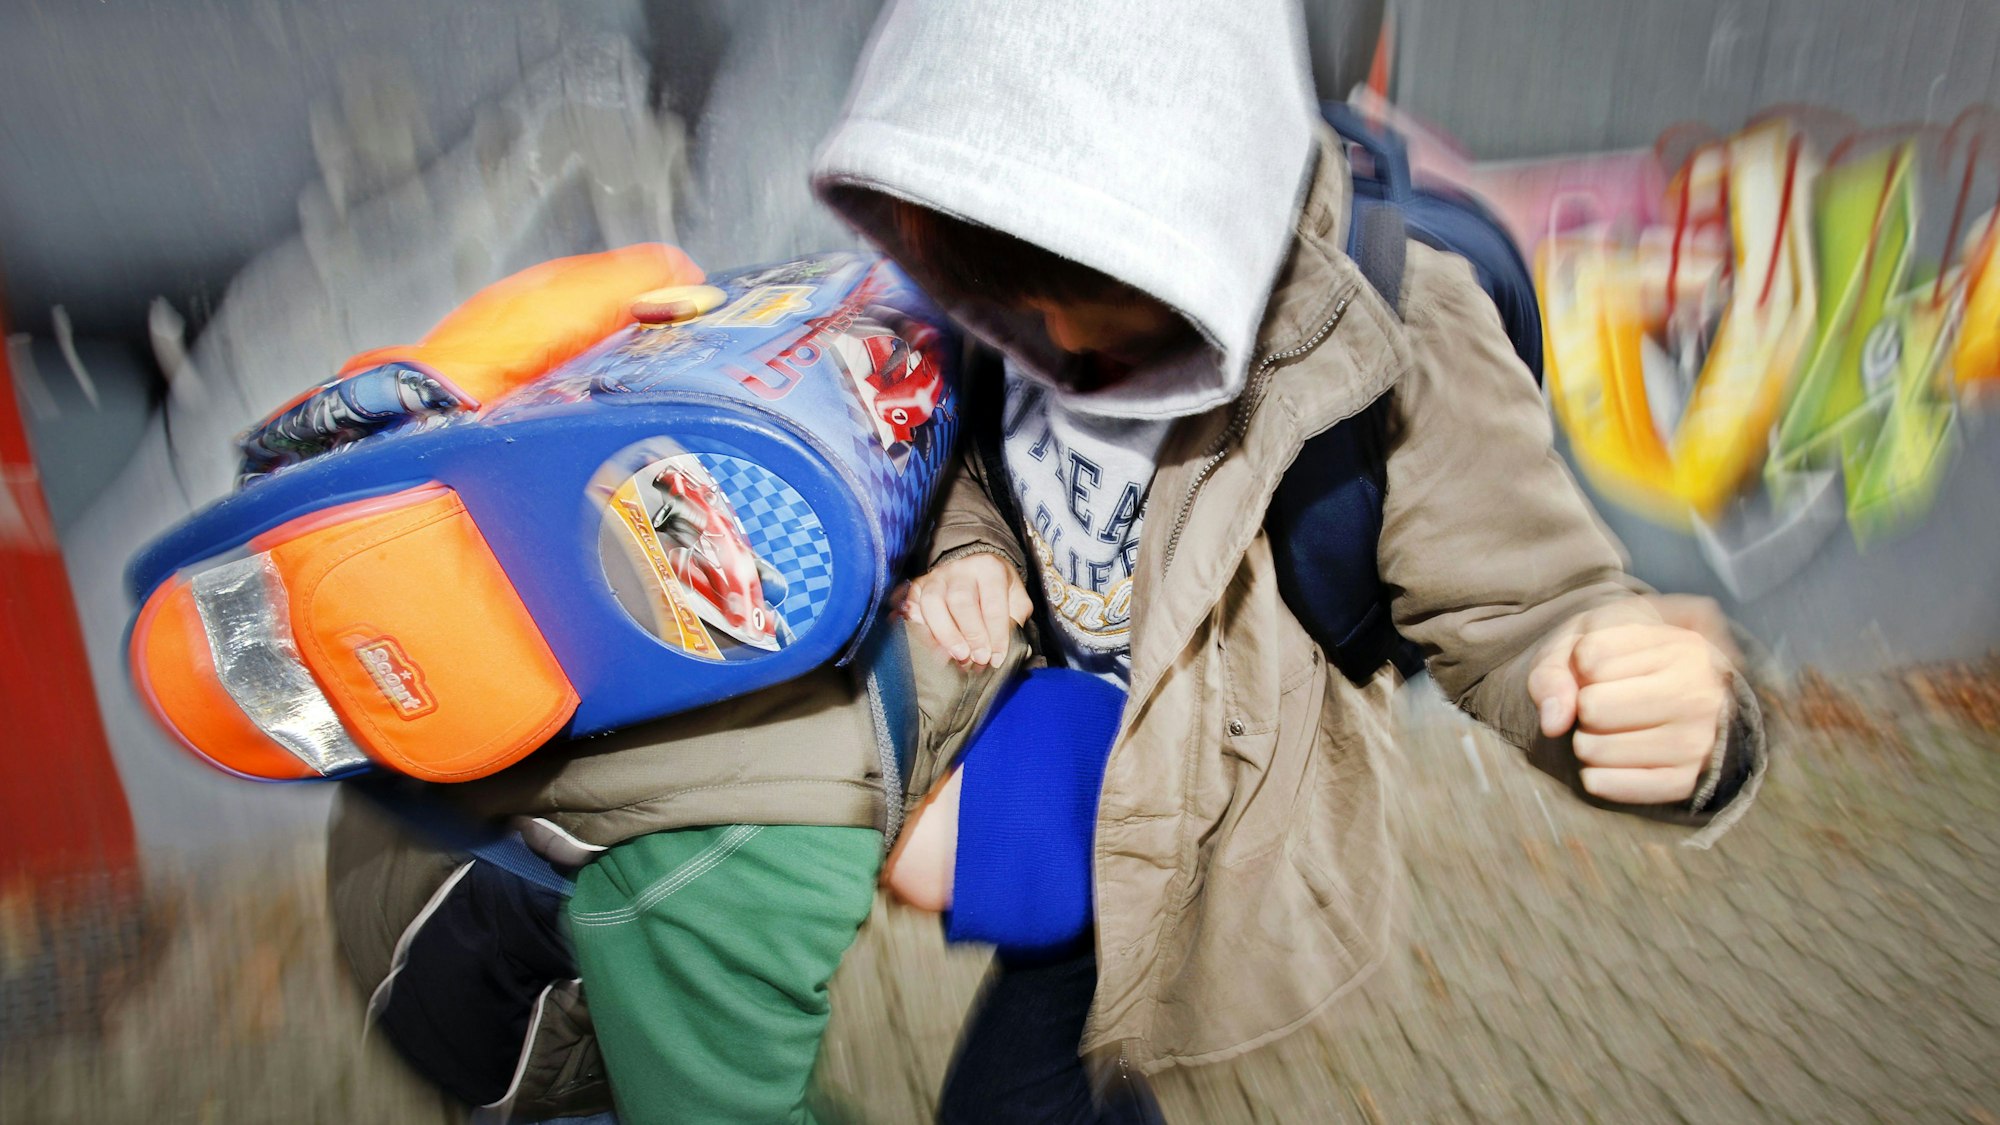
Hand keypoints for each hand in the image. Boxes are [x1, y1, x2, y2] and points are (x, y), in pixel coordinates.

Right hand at [897, 552, 1032, 667]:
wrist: (975, 567)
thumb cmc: (997, 588)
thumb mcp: (1016, 598)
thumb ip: (1013, 621)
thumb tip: (999, 650)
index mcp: (989, 568)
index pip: (993, 604)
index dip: (996, 634)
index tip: (996, 657)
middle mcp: (960, 569)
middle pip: (960, 601)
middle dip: (970, 634)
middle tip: (978, 657)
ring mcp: (936, 577)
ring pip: (932, 603)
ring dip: (944, 633)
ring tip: (957, 655)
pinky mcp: (918, 586)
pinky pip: (912, 605)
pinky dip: (918, 625)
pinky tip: (928, 642)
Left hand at [1527, 600, 1732, 804]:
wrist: (1670, 695)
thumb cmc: (1619, 664)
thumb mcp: (1583, 643)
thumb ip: (1553, 672)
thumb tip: (1553, 724)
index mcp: (1680, 648)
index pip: (1590, 658)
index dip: (1581, 665)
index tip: (1602, 669)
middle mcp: (1699, 695)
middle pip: (1593, 707)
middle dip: (1583, 707)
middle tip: (1605, 706)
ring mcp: (1696, 742)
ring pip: (1598, 749)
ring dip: (1588, 743)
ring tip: (1612, 731)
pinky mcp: (1684, 782)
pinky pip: (1614, 787)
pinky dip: (1595, 778)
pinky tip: (1606, 764)